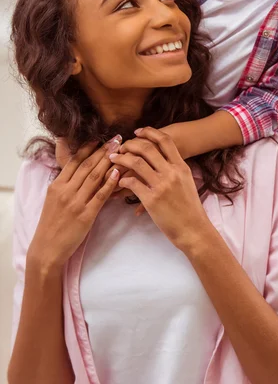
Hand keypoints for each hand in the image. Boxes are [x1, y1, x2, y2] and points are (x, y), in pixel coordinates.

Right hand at [28, 137, 121, 270]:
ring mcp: (75, 203)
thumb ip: (65, 183)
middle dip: (103, 150)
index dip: (89, 148)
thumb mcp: (53, 199)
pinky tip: (118, 173)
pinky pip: (100, 196)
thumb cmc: (52, 224)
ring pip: (94, 177)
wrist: (47, 249)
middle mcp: (65, 191)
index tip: (100, 138)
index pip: (74, 161)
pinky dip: (109, 183)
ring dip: (109, 161)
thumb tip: (78, 168)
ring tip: (121, 150)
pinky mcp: (85, 215)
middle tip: (116, 138)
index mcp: (57, 185)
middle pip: (87, 166)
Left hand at [112, 128, 212, 251]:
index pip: (165, 141)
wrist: (194, 229)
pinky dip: (122, 180)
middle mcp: (171, 172)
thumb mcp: (187, 181)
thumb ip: (175, 168)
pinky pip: (132, 183)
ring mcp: (161, 185)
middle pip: (147, 148)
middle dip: (130, 144)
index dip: (149, 132)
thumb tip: (161, 158)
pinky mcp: (151, 199)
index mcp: (181, 166)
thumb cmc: (190, 208)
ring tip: (113, 159)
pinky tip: (119, 182)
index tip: (137, 132)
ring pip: (136, 163)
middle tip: (121, 146)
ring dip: (121, 159)